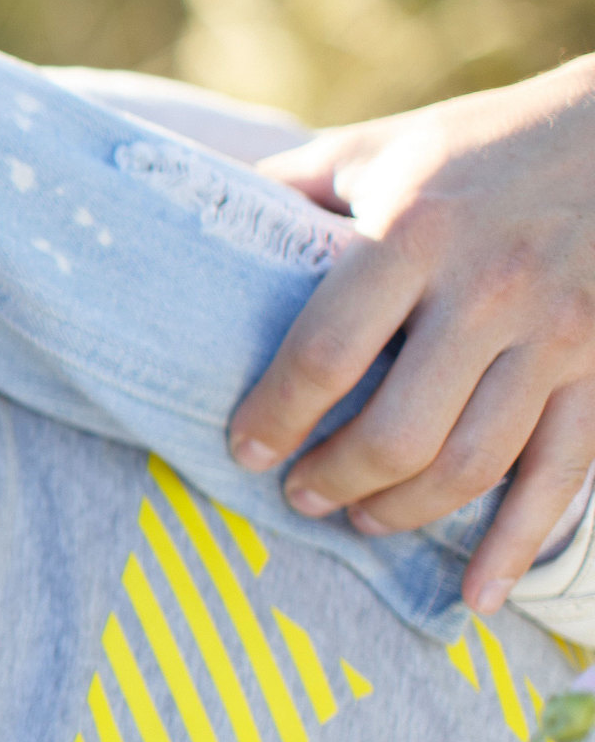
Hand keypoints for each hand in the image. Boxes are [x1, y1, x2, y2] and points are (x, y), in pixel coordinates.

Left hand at [230, 57, 594, 609]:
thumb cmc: (483, 145)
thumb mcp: (378, 150)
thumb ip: (290, 191)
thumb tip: (183, 215)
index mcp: (416, 232)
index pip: (326, 352)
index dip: (276, 415)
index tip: (243, 448)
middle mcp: (491, 291)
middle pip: (398, 430)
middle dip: (335, 478)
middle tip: (299, 493)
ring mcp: (559, 337)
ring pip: (472, 466)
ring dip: (404, 512)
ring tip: (361, 517)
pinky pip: (561, 477)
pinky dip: (517, 546)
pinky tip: (477, 596)